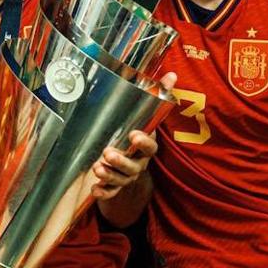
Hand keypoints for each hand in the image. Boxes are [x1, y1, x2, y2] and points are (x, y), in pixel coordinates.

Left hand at [91, 71, 175, 199]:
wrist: (132, 159)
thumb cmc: (136, 132)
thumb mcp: (145, 115)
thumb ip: (158, 95)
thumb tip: (172, 75)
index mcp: (146, 147)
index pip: (150, 147)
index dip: (144, 142)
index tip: (134, 135)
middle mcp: (139, 163)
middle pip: (133, 166)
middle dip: (121, 161)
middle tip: (108, 153)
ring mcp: (128, 176)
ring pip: (121, 179)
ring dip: (109, 175)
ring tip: (97, 168)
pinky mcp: (116, 186)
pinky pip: (112, 192)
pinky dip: (104, 193)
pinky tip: (95, 190)